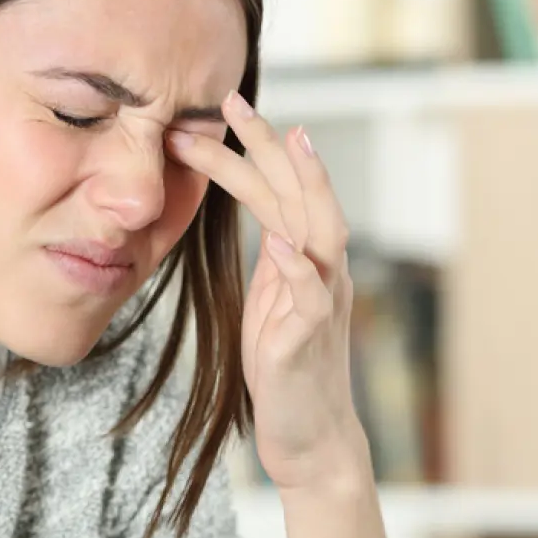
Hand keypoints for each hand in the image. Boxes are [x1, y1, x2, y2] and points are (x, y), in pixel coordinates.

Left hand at [164, 90, 368, 491]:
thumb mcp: (269, 303)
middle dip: (270, 144)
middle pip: (302, 194)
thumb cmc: (285, 368)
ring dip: (307, 186)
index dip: (251, 149)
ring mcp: (320, 304)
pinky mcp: (308, 342)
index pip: (279, 190)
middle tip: (234, 101)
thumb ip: (270, 260)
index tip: (214, 110)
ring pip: (323, 232)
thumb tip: (262, 220)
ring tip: (290, 143)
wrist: (309, 437)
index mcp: (304, 259)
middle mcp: (322, 271)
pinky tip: (281, 246)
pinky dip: (299, 271)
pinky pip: (311, 300)